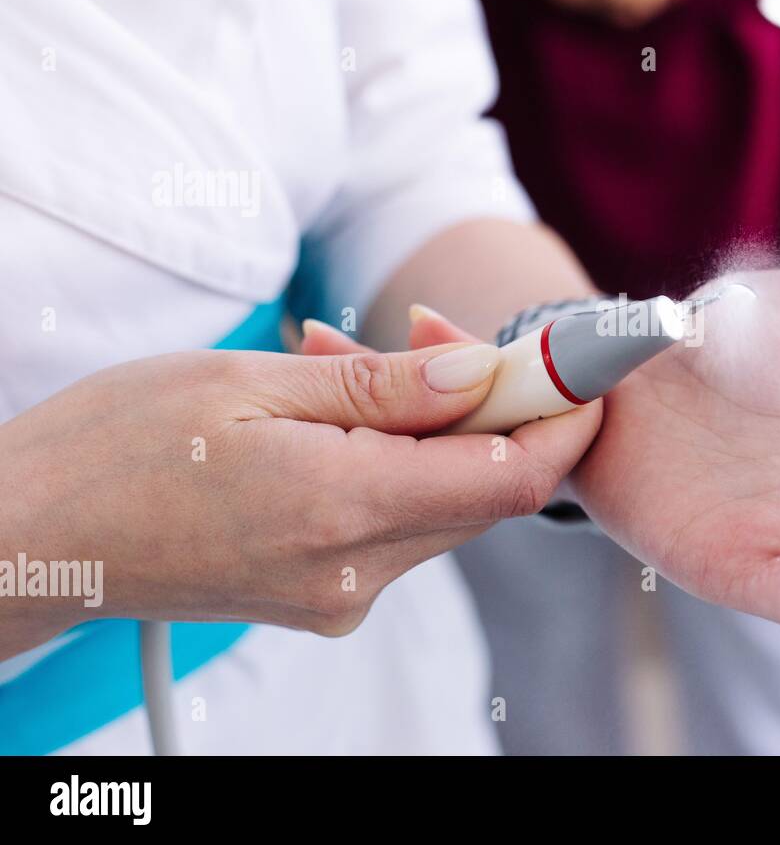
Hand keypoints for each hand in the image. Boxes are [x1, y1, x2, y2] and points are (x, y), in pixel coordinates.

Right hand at [0, 330, 598, 658]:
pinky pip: (398, 522)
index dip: (565, 416)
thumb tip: (486, 373)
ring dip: (431, 424)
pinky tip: (335, 413)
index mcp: (342, 511)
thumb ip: (384, 387)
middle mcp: (356, 574)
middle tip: (424, 331)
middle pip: (487, 487)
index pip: (514, 477)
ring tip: (345, 360)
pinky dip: (394, 460)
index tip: (577, 360)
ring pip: (444, 500)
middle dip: (488, 402)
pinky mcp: (325, 598)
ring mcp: (342, 597)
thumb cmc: (117, 446)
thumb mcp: (251, 383)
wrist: (33, 538)